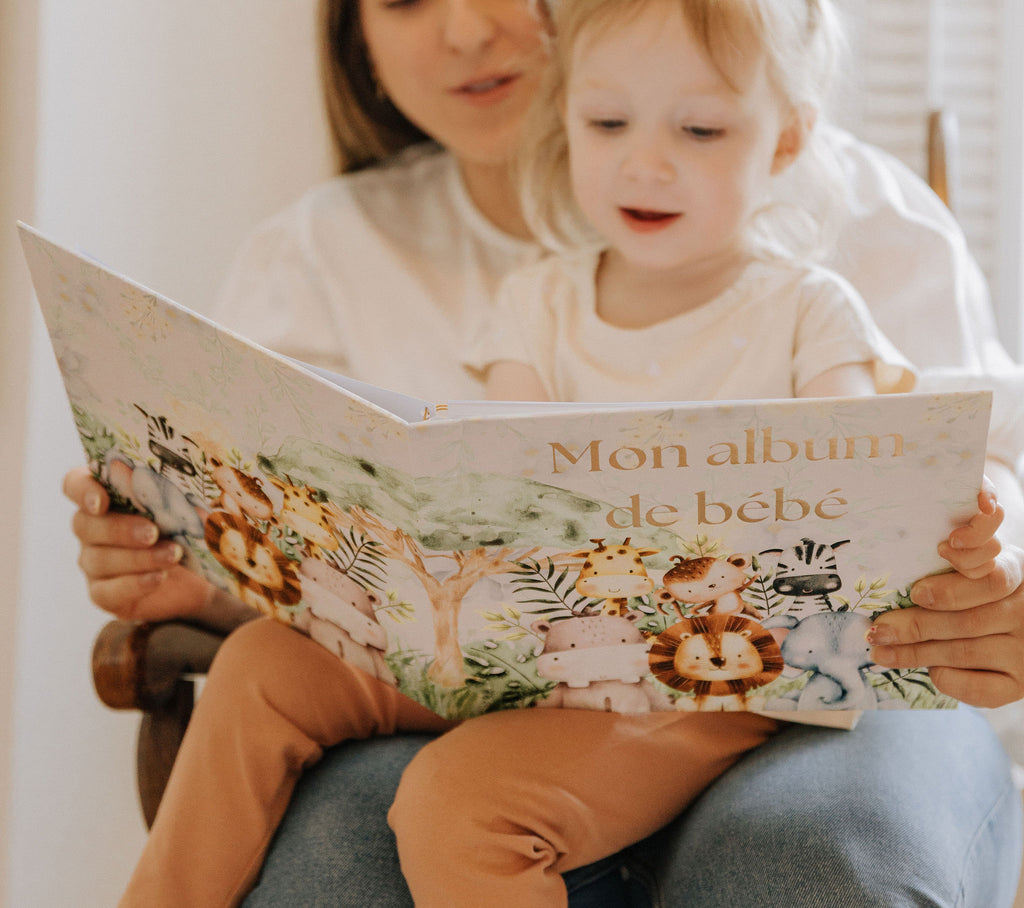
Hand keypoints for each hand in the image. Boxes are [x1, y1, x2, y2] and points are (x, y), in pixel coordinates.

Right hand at [64, 465, 216, 622]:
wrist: (201, 576)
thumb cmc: (188, 530)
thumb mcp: (188, 509)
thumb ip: (180, 496)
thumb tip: (194, 491)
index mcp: (105, 496)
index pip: (75, 485)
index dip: (83, 491)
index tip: (102, 501)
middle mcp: (91, 528)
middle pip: (85, 524)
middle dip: (120, 529)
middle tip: (152, 532)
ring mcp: (93, 562)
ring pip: (99, 559)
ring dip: (138, 557)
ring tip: (173, 555)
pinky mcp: (103, 593)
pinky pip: (108, 591)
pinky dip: (135, 584)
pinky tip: (159, 578)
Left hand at [868, 478, 1023, 707]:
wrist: (1021, 627)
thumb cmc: (986, 588)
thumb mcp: (982, 564)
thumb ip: (960, 561)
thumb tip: (910, 575)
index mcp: (1018, 576)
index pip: (991, 581)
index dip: (951, 590)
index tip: (915, 592)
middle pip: (967, 621)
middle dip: (914, 626)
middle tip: (878, 629)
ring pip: (964, 652)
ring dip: (915, 653)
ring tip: (880, 650)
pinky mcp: (1020, 685)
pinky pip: (979, 687)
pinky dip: (948, 678)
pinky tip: (928, 669)